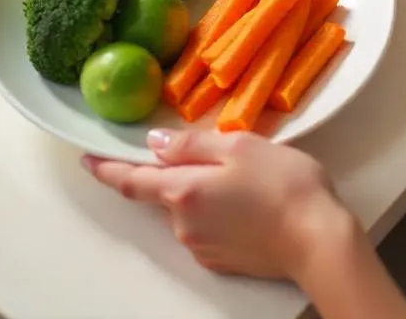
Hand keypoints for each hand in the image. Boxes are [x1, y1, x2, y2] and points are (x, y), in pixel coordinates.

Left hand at [84, 128, 349, 279]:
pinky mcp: (221, 260)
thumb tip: (155, 144)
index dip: (107, 168)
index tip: (86, 159)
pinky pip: (207, 226)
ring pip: (189, 208)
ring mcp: (202, 246)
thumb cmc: (283, 185)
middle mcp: (183, 224)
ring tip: (246, 176)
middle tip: (218, 153)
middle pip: (166, 191)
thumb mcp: (238, 146)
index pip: (132, 180)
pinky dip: (217, 209)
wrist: (318, 239)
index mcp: (183, 191)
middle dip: (180, 171)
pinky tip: (249, 200)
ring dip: (203, 190)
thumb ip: (192, 144)